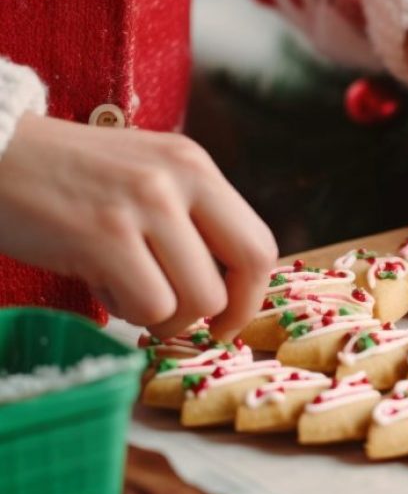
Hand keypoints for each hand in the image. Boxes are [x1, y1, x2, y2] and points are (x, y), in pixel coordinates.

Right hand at [0, 115, 277, 339]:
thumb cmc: (62, 176)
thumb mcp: (142, 173)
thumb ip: (187, 216)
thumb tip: (227, 286)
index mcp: (195, 165)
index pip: (258, 241)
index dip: (251, 292)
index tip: (228, 316)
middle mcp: (180, 179)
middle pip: (248, 267)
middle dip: (227, 312)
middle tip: (196, 328)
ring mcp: (145, 205)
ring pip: (198, 298)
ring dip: (164, 316)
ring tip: (125, 290)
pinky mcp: (105, 236)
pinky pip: (149, 306)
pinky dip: (126, 313)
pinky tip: (99, 287)